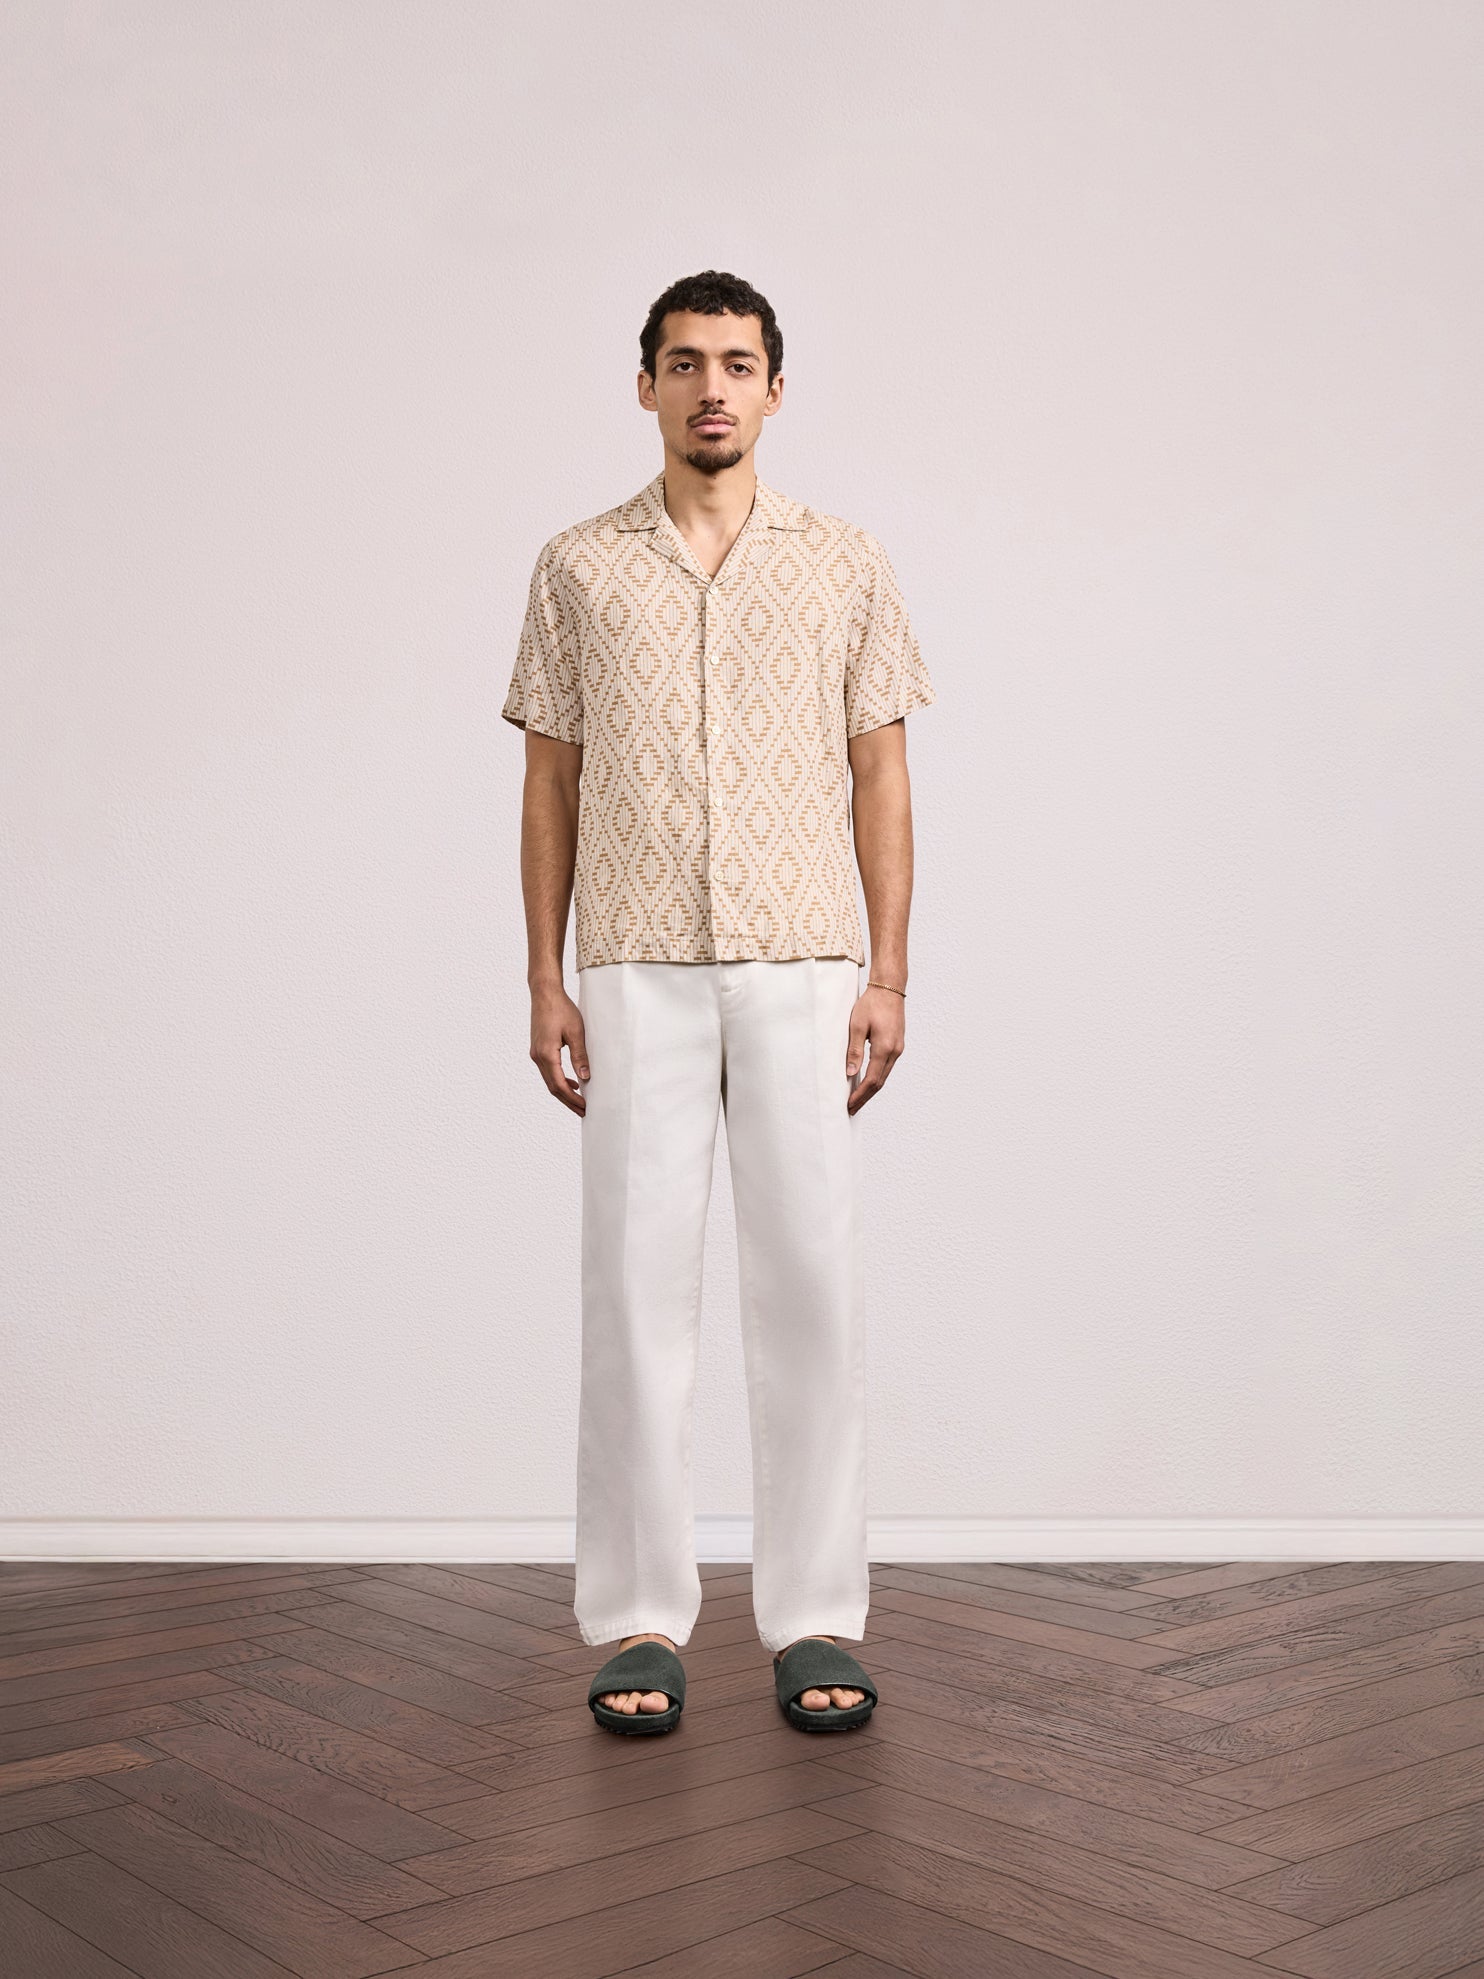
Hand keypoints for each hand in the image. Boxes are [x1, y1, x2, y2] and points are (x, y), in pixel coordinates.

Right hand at [529, 982, 588, 1115]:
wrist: (544, 994)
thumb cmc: (561, 1009)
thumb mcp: (576, 1032)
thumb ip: (580, 1056)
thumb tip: (585, 1077)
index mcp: (546, 1054)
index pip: (559, 1085)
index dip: (572, 1098)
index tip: (585, 1107)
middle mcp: (537, 1057)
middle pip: (552, 1087)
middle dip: (568, 1101)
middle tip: (583, 1112)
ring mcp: (536, 1053)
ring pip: (549, 1080)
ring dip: (564, 1092)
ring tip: (579, 1102)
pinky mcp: (538, 1049)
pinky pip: (548, 1071)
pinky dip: (559, 1080)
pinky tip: (572, 1082)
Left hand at [846, 983, 904, 1113]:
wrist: (889, 988)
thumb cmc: (872, 1004)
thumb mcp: (857, 1026)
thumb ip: (854, 1051)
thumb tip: (850, 1073)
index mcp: (884, 1048)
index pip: (871, 1080)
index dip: (860, 1095)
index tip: (849, 1105)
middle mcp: (895, 1051)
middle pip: (880, 1082)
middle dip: (865, 1097)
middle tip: (852, 1108)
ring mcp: (898, 1048)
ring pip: (884, 1075)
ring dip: (871, 1088)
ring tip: (857, 1098)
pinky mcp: (897, 1044)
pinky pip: (887, 1066)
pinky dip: (877, 1077)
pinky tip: (867, 1080)